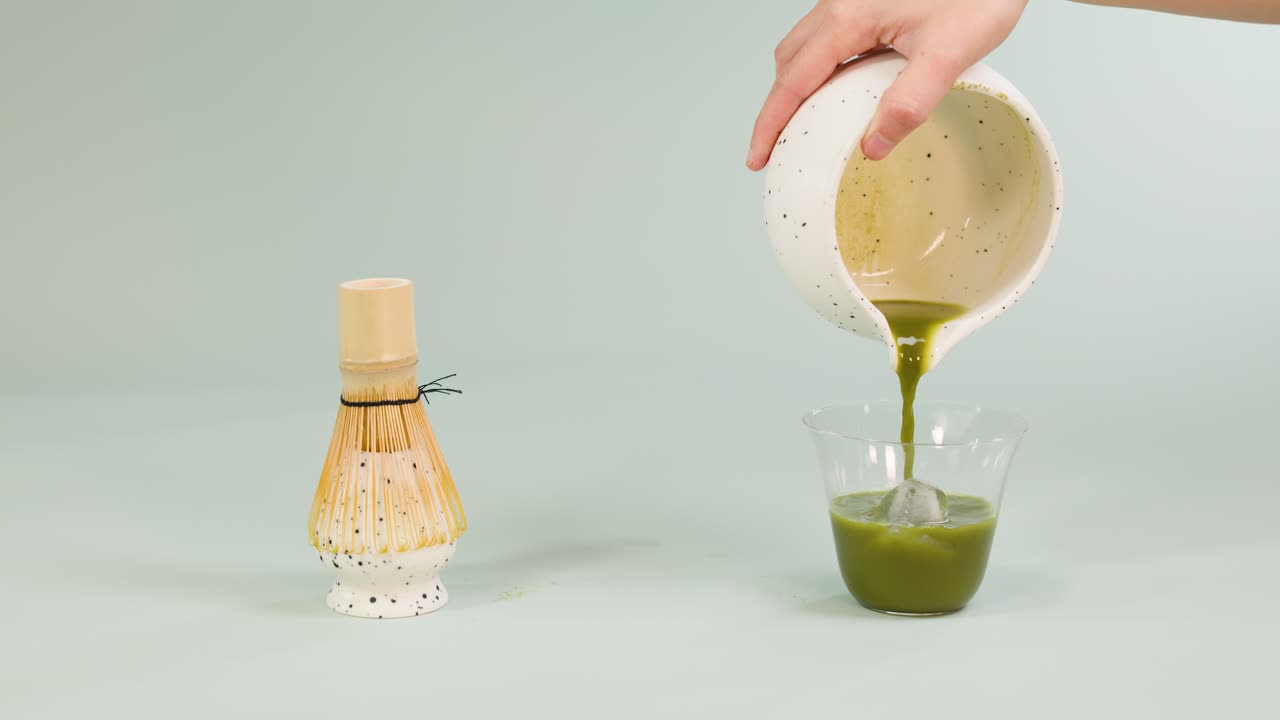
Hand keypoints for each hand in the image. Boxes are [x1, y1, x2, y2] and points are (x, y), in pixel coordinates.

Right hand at [747, 0, 1028, 169]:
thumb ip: (909, 103)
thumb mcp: (949, 55)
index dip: (771, 125)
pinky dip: (819, 70)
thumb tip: (873, 145)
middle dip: (777, 108)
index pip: (792, 82)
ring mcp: (849, 0)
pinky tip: (840, 91)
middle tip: (778, 148)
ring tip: (806, 125)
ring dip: (797, 87)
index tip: (758, 157)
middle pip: (788, 63)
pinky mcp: (865, 1)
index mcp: (847, 18)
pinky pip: (825, 38)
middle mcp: (839, 5)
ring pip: (803, 48)